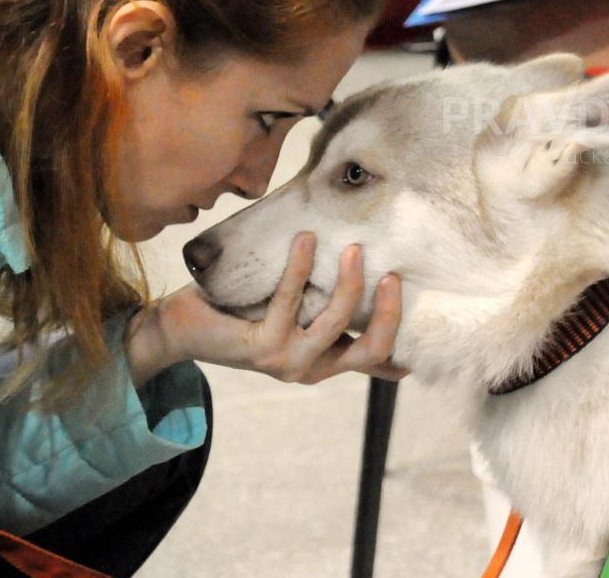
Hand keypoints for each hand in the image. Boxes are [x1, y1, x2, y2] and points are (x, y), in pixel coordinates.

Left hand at [130, 233, 405, 385]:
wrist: (181, 329)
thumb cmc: (237, 314)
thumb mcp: (287, 315)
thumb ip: (320, 307)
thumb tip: (353, 268)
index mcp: (321, 361)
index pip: (376, 362)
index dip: (404, 348)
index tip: (427, 323)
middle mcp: (309, 368)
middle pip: (370, 350)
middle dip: (388, 312)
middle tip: (392, 272)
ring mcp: (287, 361)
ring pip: (335, 324)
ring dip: (347, 283)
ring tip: (350, 248)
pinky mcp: (262, 346)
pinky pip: (290, 300)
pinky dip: (299, 266)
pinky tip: (302, 239)